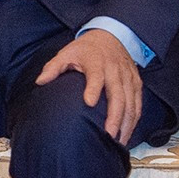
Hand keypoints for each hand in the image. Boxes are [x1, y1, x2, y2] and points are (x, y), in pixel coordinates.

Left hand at [36, 28, 142, 142]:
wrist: (110, 36)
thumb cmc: (86, 49)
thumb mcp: (66, 53)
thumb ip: (53, 68)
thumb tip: (40, 81)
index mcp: (97, 62)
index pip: (96, 76)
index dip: (93, 89)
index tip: (88, 103)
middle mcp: (115, 71)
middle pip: (118, 95)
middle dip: (114, 117)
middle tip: (109, 134)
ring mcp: (128, 78)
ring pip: (131, 102)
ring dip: (126, 122)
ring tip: (119, 141)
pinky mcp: (136, 83)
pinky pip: (138, 103)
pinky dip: (134, 119)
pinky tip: (127, 132)